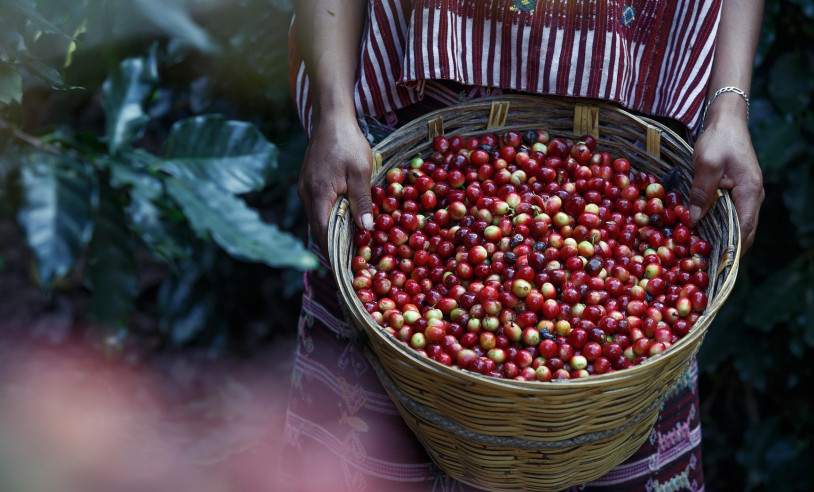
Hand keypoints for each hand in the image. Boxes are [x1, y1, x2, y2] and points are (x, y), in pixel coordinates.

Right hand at [297, 114, 374, 258]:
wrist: (331, 118)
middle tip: (349, 264)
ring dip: (331, 233)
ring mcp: (306, 188)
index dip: (332, 253)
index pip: (322, 233)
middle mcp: (307, 195)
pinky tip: (343, 223)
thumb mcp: (361, 172)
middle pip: (318, 229)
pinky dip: (329, 218)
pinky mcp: (309, 182)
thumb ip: (362, 201)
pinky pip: (318, 207)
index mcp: (318, 195)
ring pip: (317, 218)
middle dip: (332, 247)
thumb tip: (366, 228)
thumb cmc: (348, 143)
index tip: (342, 270)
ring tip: (348, 248)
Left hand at [689, 117, 763, 254]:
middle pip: (743, 230)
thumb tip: (694, 219)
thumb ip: (701, 192)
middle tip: (706, 264)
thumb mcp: (706, 165)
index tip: (718, 265)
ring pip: (737, 223)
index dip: (733, 249)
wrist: (726, 121)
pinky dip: (719, 224)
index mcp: (750, 192)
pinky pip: (730, 213)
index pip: (745, 229)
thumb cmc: (719, 140)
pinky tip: (702, 231)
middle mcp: (752, 196)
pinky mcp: (736, 190)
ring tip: (703, 253)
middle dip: (727, 248)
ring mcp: (745, 194)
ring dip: (722, 238)